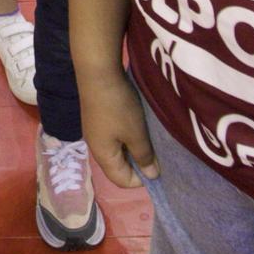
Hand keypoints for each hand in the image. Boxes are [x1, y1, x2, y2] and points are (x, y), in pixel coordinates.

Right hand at [80, 66, 157, 185]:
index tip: (159, 169)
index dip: (141, 181)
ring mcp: (95, 131)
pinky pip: (113, 137)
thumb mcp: (136, 134)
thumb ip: (144, 156)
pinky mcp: (97, 118)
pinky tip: (136, 126)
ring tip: (149, 140)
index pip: (121, 181)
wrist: (97, 72)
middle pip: (118, 166)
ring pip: (116, 150)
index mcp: (103, 156)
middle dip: (138, 165)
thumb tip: (151, 176)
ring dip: (133, 149)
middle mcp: (96, 147)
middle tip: (157, 154)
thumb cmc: (118, 107)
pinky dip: (126, 137)